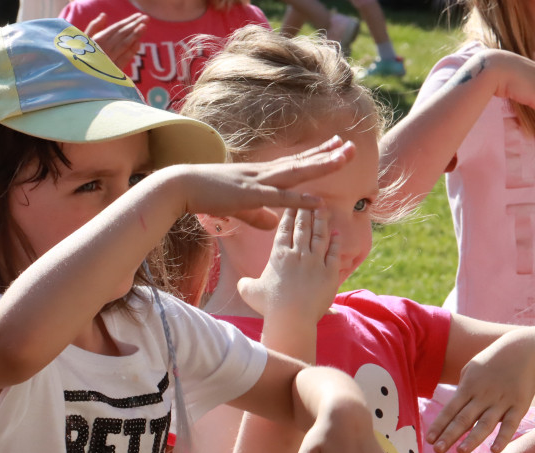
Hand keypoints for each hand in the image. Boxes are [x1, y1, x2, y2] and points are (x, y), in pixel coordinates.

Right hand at [87, 12, 147, 73]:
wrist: (80, 78)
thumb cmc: (82, 57)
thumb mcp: (84, 40)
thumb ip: (94, 27)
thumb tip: (104, 15)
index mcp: (97, 39)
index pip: (116, 28)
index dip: (128, 21)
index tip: (138, 16)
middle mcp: (103, 48)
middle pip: (122, 34)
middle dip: (135, 25)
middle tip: (146, 18)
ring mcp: (109, 59)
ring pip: (124, 44)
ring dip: (135, 35)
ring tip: (144, 26)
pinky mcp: (113, 71)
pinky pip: (124, 58)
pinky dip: (131, 50)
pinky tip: (138, 42)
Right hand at [182, 136, 354, 229]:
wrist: (183, 187)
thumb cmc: (208, 195)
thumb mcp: (238, 208)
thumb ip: (258, 215)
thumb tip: (273, 224)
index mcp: (263, 175)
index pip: (297, 162)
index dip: (318, 154)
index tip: (338, 146)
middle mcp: (265, 173)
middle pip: (303, 162)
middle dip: (328, 155)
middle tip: (352, 146)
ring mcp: (259, 181)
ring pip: (297, 173)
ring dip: (321, 167)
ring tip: (343, 159)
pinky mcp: (250, 194)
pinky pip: (280, 198)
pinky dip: (299, 199)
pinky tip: (317, 200)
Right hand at [238, 208, 339, 323]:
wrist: (292, 318)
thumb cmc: (270, 306)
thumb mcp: (251, 292)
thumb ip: (246, 284)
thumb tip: (243, 283)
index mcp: (279, 255)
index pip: (285, 230)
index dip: (289, 215)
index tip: (293, 204)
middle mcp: (298, 254)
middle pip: (303, 227)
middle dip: (306, 211)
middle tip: (310, 199)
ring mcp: (315, 262)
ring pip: (319, 236)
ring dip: (321, 221)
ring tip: (323, 209)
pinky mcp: (329, 272)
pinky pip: (333, 253)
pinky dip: (335, 242)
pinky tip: (335, 233)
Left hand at [426, 336, 534, 452]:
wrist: (523, 349)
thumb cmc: (493, 360)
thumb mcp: (472, 368)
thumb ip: (463, 388)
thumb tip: (454, 407)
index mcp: (468, 387)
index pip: (450, 409)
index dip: (439, 425)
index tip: (429, 440)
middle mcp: (482, 396)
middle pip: (463, 418)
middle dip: (450, 435)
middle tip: (438, 451)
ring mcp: (501, 402)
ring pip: (484, 424)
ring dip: (472, 439)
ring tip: (460, 452)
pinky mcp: (519, 405)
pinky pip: (510, 424)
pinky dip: (503, 437)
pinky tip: (495, 450)